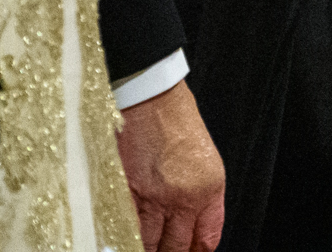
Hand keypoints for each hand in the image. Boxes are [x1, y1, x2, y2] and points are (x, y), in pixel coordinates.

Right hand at [117, 83, 224, 251]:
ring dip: (146, 248)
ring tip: (145, 246)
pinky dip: (124, 235)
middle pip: (175, 248)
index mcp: (208, 189)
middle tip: (164, 250)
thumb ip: (203, 196)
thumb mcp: (205, 159)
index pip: (206, 239)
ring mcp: (153, 197)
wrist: (150, 95)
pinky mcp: (126, 192)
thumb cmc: (175, 119)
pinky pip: (126, 227)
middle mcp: (183, 198)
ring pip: (149, 244)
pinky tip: (124, 237)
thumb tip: (193, 227)